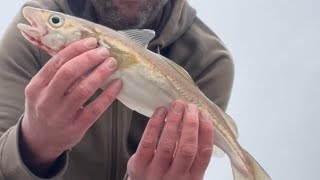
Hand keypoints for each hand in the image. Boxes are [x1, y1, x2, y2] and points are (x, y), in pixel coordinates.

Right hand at [20, 38, 121, 174]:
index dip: (76, 50)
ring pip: (83, 90)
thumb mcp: (42, 90)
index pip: (56, 62)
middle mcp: (46, 101)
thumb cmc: (45, 107)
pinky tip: (117, 84)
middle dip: (88, 59)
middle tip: (104, 51)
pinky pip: (95, 109)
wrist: (39, 140)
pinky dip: (108, 95)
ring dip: (100, 74)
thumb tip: (84, 51)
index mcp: (36, 87)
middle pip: (68, 73)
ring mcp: (61, 116)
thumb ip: (57, 74)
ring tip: (112, 64)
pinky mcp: (76, 128)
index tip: (91, 42)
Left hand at [127, 100, 214, 179]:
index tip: (204, 114)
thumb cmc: (168, 175)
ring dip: (173, 121)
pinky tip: (160, 111)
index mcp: (193, 177)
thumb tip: (194, 119)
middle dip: (190, 124)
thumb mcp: (185, 169)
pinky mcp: (139, 166)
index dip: (206, 131)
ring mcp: (156, 173)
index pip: (204, 153)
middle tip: (191, 106)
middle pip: (187, 149)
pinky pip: (148, 142)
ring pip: (167, 145)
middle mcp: (176, 177)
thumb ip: (190, 150)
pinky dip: (155, 124)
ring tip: (177, 105)